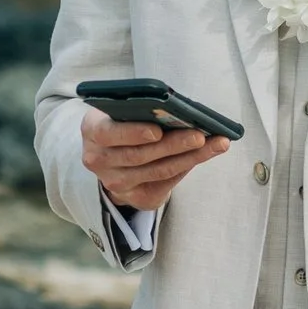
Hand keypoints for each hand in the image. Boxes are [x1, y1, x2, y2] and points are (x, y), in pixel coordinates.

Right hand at [81, 107, 229, 210]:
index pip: (108, 133)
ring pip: (158, 170)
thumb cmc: (123, 123)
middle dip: (173, 145)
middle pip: (140, 155)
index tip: (157, 130)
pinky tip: (208, 153)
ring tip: (215, 143)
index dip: (133, 133)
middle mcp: (99, 160)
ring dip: (190, 156)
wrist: (112, 156)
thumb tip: (178, 111)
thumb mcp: (121, 112)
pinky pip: (166, 183)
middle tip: (200, 135)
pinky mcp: (135, 198)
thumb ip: (139, 110)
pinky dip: (188, 166)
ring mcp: (115, 183)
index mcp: (92, 131)